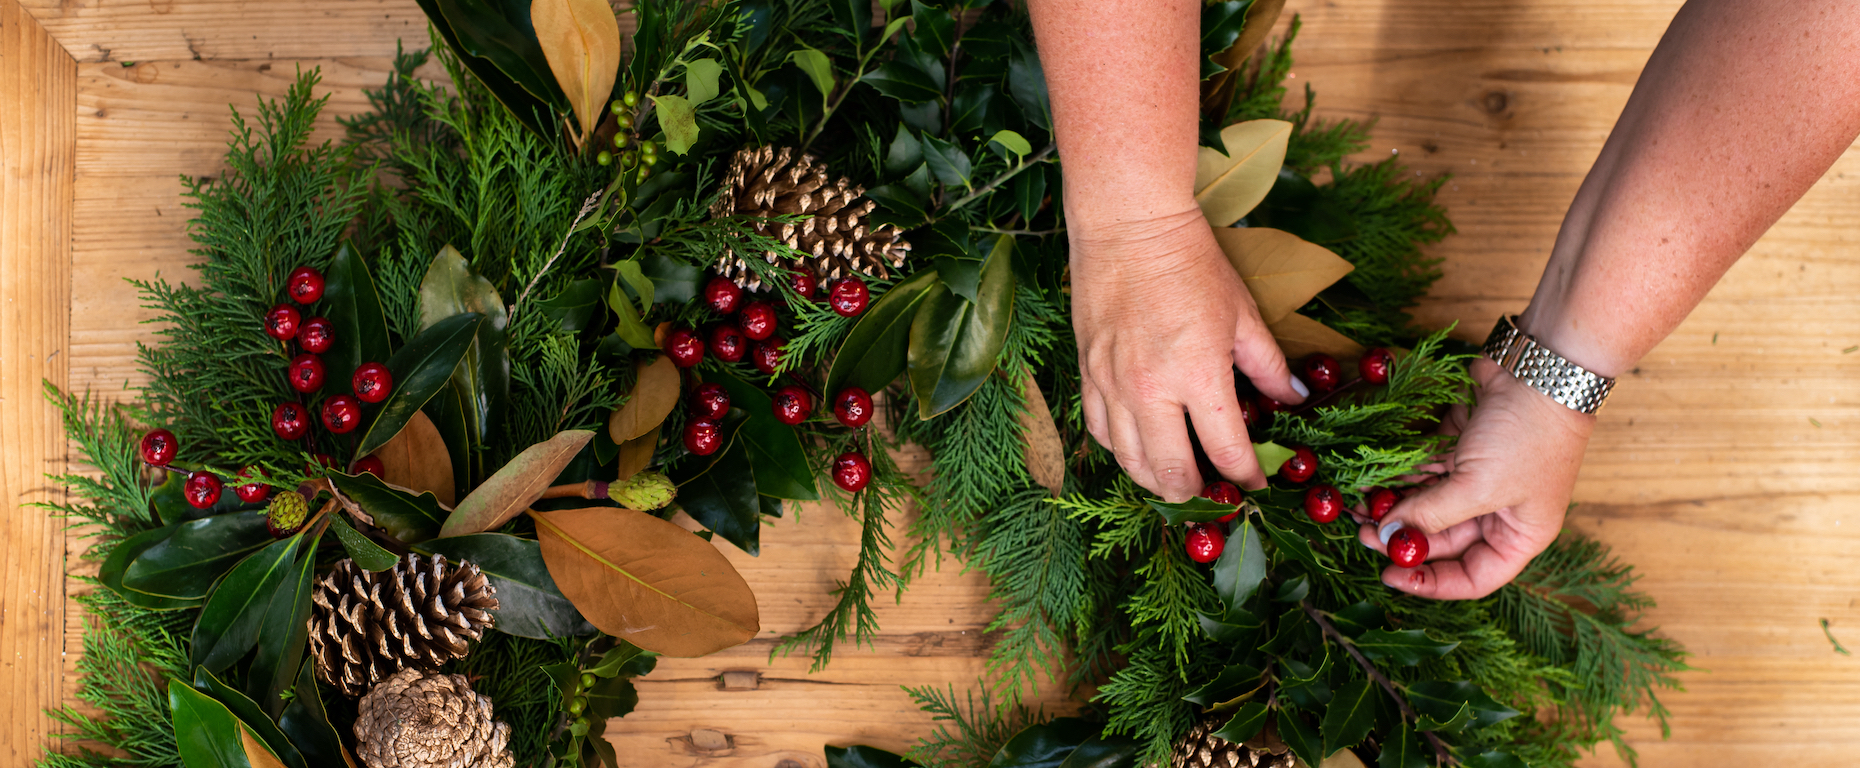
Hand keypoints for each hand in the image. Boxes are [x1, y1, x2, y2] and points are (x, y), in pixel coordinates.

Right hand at [1071, 208, 1307, 500]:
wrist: (1129, 225)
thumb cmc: (1192, 262)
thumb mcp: (1242, 313)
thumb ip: (1268, 365)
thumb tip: (1293, 398)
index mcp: (1199, 375)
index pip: (1229, 451)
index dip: (1248, 476)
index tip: (1258, 484)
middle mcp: (1152, 390)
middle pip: (1173, 472)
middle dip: (1199, 493)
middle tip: (1215, 493)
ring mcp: (1112, 385)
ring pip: (1130, 461)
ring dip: (1157, 480)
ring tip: (1176, 482)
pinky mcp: (1087, 373)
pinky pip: (1098, 431)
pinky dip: (1120, 450)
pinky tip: (1137, 449)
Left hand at [1358, 357, 1595, 598]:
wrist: (1541, 367)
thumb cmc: (1528, 436)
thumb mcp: (1479, 487)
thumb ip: (1431, 515)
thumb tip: (1386, 536)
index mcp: (1519, 535)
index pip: (1472, 577)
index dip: (1431, 583)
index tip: (1389, 576)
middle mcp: (1498, 512)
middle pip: (1442, 540)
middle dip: (1402, 538)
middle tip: (1361, 533)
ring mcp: (1477, 478)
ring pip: (1427, 504)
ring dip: (1393, 507)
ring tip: (1355, 509)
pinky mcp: (1459, 447)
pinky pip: (1422, 471)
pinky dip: (1397, 476)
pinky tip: (1368, 481)